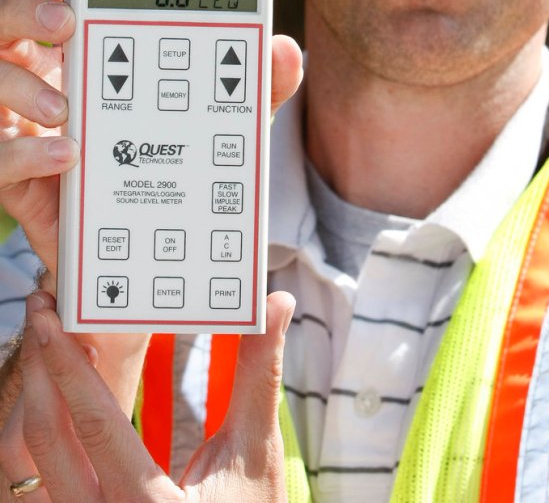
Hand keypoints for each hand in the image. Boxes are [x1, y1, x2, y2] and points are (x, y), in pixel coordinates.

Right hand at [0, 0, 302, 279]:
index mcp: (83, 44)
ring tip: (64, 106)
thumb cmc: (168, 156)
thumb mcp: (216, 119)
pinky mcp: (13, 168)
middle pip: (5, 19)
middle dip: (25, 8)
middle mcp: (41, 71)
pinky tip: (66, 155)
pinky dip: (25, 152)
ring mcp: (20, 117)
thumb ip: (250, 88)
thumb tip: (284, 51)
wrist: (140, 233)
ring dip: (18, 84)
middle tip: (65, 20)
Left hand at [0, 291, 294, 501]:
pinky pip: (41, 483)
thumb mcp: (254, 453)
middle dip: (39, 369)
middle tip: (40, 312)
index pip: (95, 424)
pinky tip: (52, 396)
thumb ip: (258, 376)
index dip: (69, 366)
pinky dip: (43, 434)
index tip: (50, 320)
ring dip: (35, 400)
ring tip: (43, 345)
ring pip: (32, 465)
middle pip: (48, 440)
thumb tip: (278, 304)